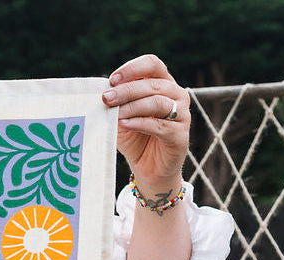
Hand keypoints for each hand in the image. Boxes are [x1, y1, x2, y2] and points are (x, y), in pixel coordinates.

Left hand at [101, 54, 188, 199]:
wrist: (149, 170)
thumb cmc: (135, 139)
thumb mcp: (121, 118)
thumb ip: (116, 105)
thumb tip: (102, 94)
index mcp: (163, 84)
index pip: (152, 64)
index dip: (132, 68)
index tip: (112, 80)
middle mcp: (176, 95)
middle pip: (153, 84)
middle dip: (127, 90)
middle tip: (106, 98)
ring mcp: (181, 114)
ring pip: (158, 103)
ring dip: (133, 106)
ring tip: (114, 114)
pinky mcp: (181, 135)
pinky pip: (160, 125)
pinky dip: (140, 123)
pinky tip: (125, 124)